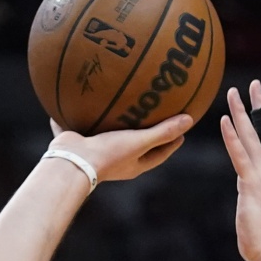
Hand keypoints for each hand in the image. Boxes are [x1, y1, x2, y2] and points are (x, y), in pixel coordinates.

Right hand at [47, 112, 192, 183]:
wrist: (70, 161)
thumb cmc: (108, 154)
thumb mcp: (139, 142)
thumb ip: (163, 132)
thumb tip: (189, 120)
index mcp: (133, 165)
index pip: (159, 154)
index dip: (172, 143)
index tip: (182, 131)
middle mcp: (116, 160)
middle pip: (137, 145)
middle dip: (147, 133)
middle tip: (158, 116)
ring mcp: (97, 151)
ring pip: (110, 134)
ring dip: (116, 122)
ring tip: (123, 103)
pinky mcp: (80, 142)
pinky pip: (85, 124)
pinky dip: (86, 112)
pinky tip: (86, 95)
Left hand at [219, 81, 260, 260]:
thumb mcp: (254, 206)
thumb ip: (249, 190)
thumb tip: (244, 183)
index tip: (259, 98)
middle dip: (256, 106)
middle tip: (251, 83)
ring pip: (250, 138)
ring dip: (241, 113)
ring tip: (233, 93)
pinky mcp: (251, 185)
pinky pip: (240, 155)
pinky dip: (232, 137)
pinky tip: (225, 120)